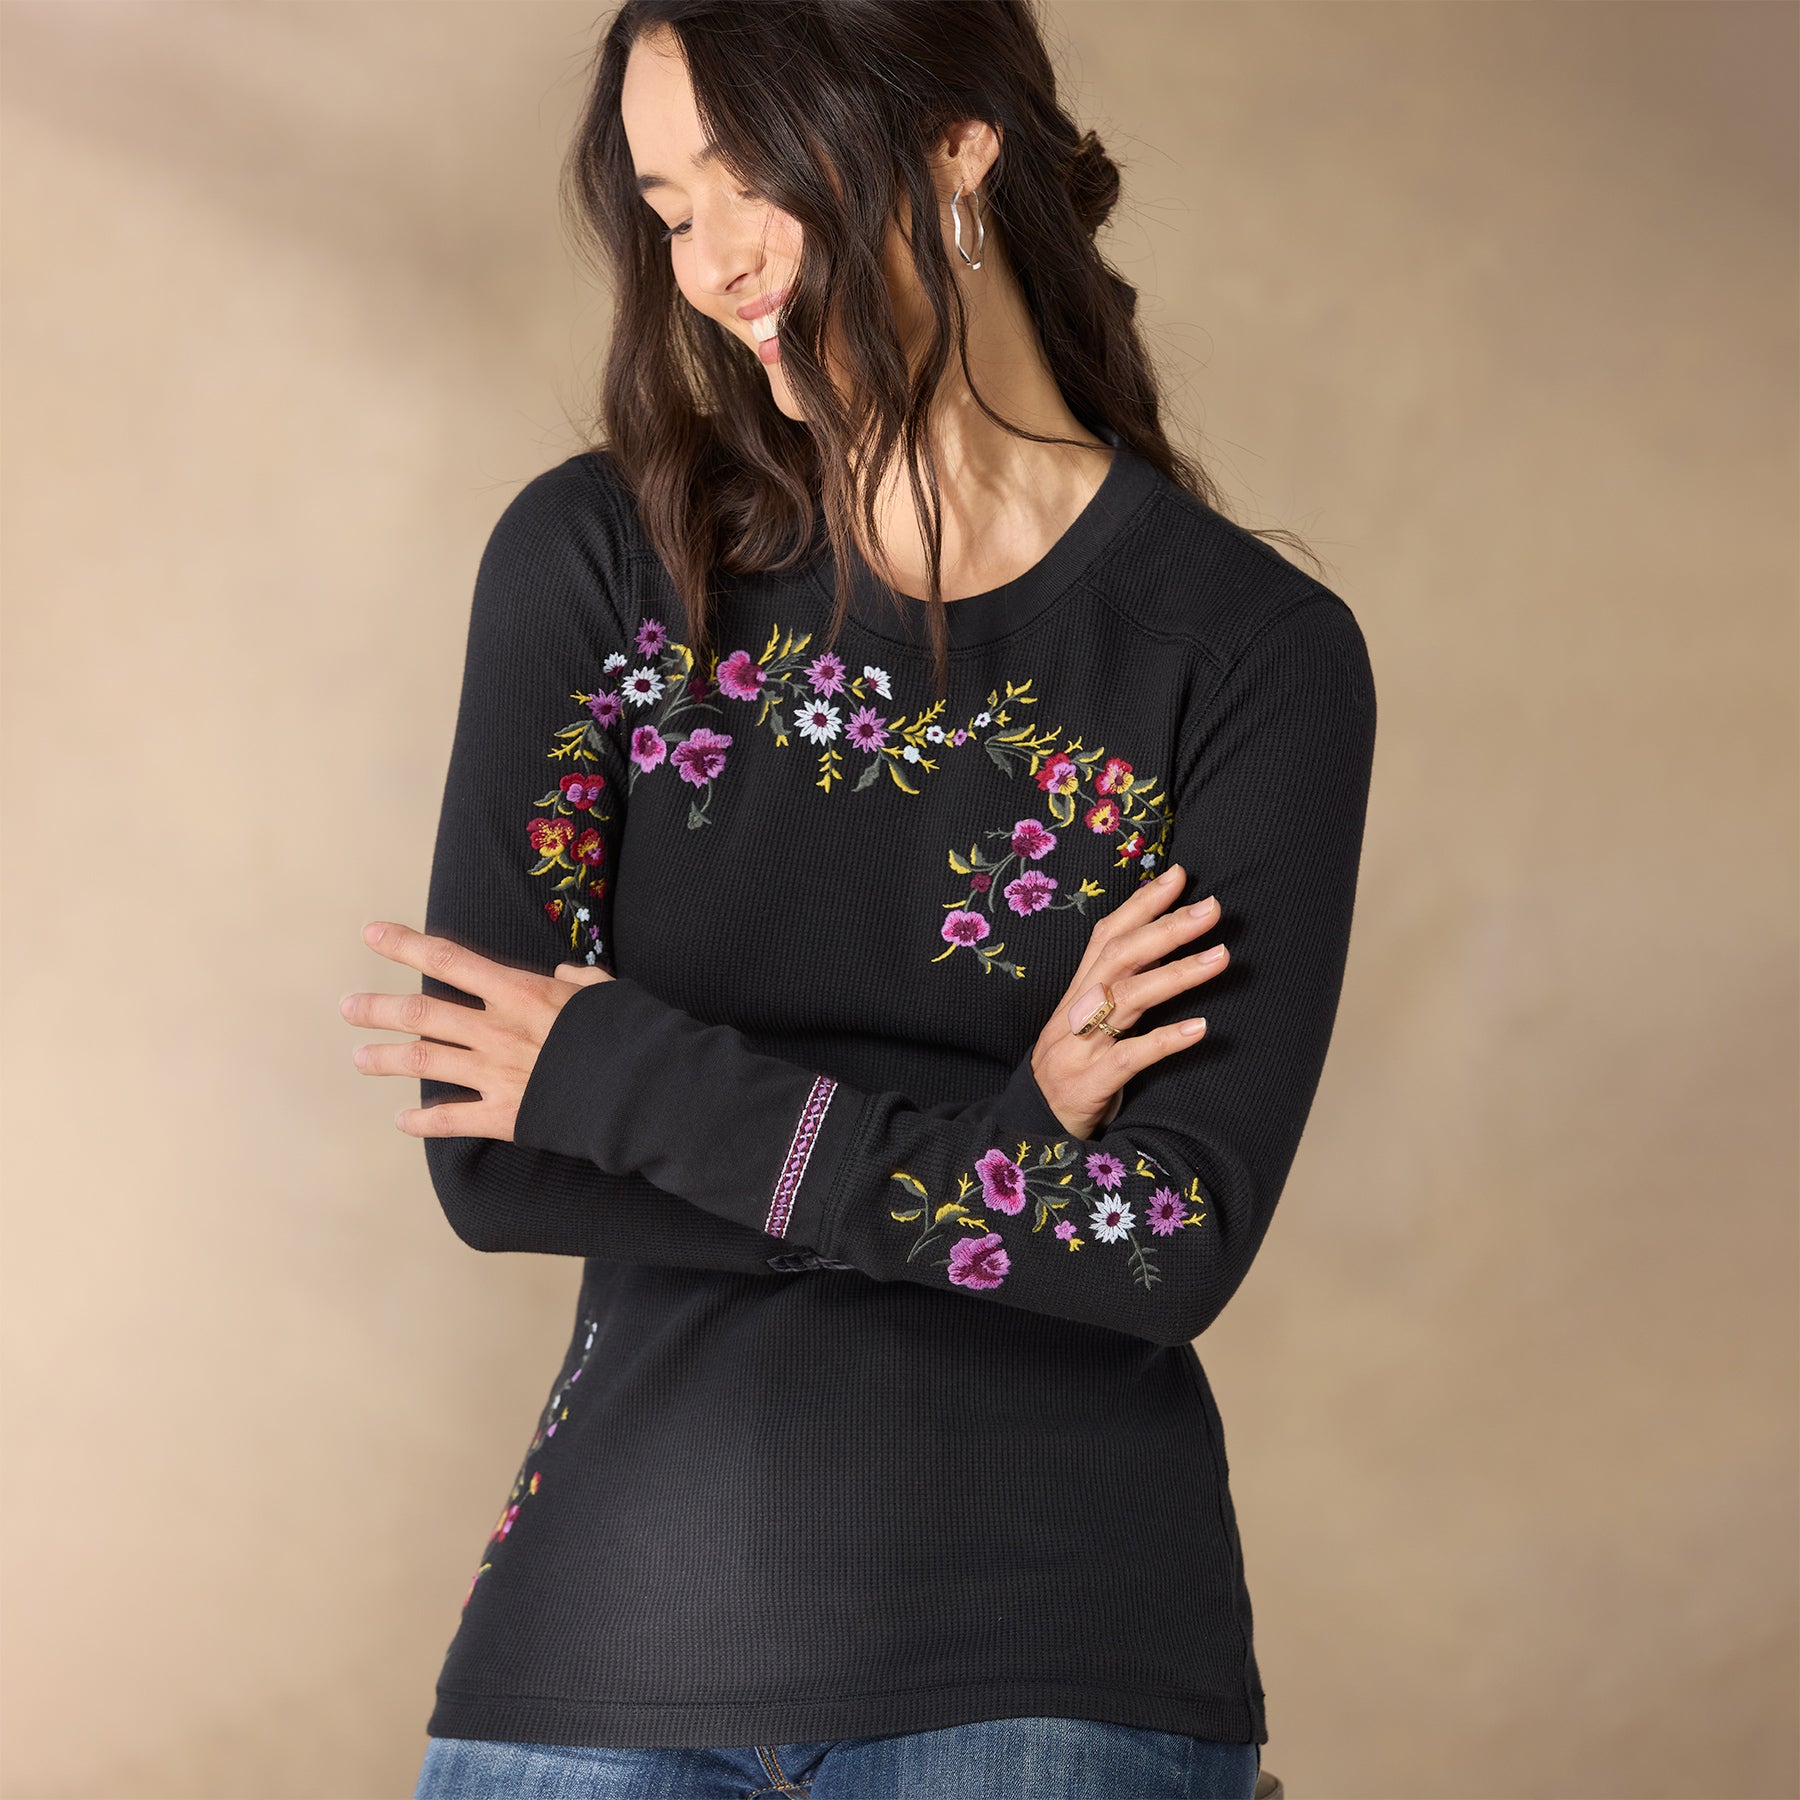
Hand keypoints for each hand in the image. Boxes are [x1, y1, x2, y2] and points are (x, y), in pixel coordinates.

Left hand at [339, 920, 612, 1138]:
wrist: (641, 1087)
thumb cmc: (628, 1033)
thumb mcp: (604, 992)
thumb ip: (578, 980)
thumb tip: (565, 974)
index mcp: (519, 992)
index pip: (450, 960)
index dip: (406, 945)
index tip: (372, 934)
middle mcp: (497, 1029)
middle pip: (421, 1014)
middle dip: (377, 1009)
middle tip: (348, 1007)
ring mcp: (496, 1073)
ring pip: (424, 1062)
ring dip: (386, 1059)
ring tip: (360, 1058)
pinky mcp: (505, 1115)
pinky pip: (451, 1119)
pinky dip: (422, 1121)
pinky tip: (402, 1121)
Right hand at [1024, 863, 1228, 1140]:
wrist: (1029, 1130)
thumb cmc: (1071, 1072)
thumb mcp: (1087, 1025)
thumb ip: (1117, 990)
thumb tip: (1166, 950)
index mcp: (1075, 993)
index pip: (1106, 936)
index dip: (1140, 903)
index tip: (1179, 875)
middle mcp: (1074, 1012)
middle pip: (1119, 957)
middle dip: (1166, 927)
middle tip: (1212, 908)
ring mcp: (1079, 1047)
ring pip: (1126, 998)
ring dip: (1176, 974)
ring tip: (1222, 956)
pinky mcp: (1089, 1083)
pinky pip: (1130, 1056)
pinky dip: (1165, 1040)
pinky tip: (1200, 1029)